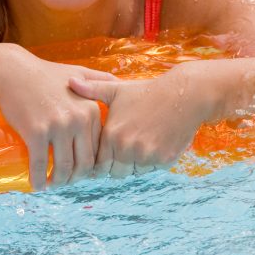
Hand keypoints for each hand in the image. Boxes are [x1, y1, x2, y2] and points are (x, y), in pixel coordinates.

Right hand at [0, 49, 114, 190]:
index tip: (80, 172)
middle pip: (85, 163)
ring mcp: (59, 126)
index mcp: (92, 110)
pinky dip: (38, 179)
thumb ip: (101, 80)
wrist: (12, 71)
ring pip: (64, 168)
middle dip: (76, 178)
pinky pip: (40, 165)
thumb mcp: (80, 72)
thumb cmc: (45, 74)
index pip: (98, 149)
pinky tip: (36, 185)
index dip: (91, 165)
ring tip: (51, 184)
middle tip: (66, 182)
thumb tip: (122, 83)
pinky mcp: (37, 132)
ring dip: (58, 182)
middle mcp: (79, 119)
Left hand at [69, 69, 211, 177]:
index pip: (97, 164)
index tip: (107, 154)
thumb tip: (69, 81)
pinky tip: (155, 142)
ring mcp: (147, 156)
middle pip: (115, 173)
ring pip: (134, 172)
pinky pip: (152, 170)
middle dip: (117, 165)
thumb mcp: (118, 89)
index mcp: (112, 135)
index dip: (101, 160)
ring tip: (141, 144)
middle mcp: (127, 149)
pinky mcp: (164, 160)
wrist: (185, 94)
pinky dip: (152, 162)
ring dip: (135, 164)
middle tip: (125, 150)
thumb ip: (92, 89)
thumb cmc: (149, 92)